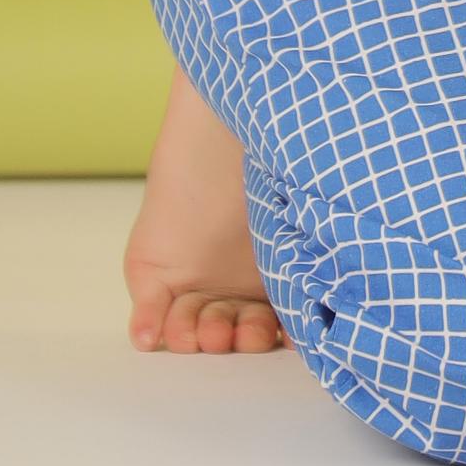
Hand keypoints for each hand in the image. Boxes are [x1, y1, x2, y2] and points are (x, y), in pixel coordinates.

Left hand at [123, 64, 285, 352]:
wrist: (227, 128)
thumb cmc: (276, 165)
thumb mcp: (303, 220)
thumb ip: (313, 269)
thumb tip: (318, 324)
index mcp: (272, 277)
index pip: (270, 325)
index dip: (270, 335)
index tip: (274, 333)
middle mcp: (232, 282)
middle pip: (230, 332)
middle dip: (233, 337)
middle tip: (239, 331)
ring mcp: (190, 278)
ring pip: (190, 329)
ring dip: (195, 335)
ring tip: (200, 332)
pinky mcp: (151, 269)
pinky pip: (147, 311)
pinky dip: (149, 325)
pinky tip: (152, 333)